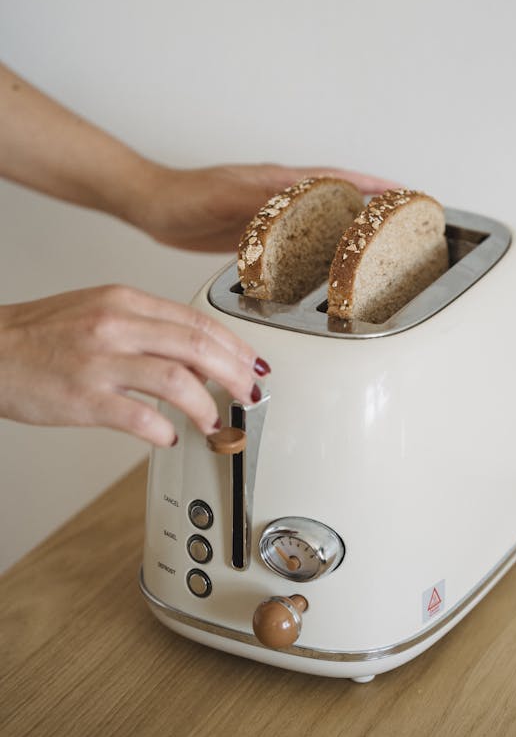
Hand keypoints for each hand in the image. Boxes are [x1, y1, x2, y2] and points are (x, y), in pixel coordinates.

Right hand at [0, 285, 269, 445]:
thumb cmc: (42, 335)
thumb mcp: (99, 310)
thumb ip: (146, 326)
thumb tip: (195, 353)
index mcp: (124, 301)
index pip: (196, 320)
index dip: (234, 345)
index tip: (252, 363)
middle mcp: (116, 326)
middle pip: (196, 346)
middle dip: (233, 373)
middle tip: (249, 393)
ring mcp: (100, 362)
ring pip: (177, 381)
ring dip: (206, 405)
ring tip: (213, 421)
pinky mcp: (83, 398)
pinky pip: (139, 417)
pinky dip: (163, 430)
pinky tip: (168, 436)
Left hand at [130, 162, 401, 252]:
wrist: (152, 207)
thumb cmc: (185, 198)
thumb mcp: (230, 199)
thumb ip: (267, 201)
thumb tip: (308, 199)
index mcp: (281, 183)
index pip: (340, 180)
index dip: (375, 188)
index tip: (405, 193)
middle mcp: (281, 195)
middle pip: (339, 198)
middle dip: (373, 208)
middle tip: (404, 223)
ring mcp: (271, 214)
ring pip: (321, 220)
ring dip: (348, 228)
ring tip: (376, 246)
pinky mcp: (257, 233)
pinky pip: (299, 239)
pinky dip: (318, 247)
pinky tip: (325, 263)